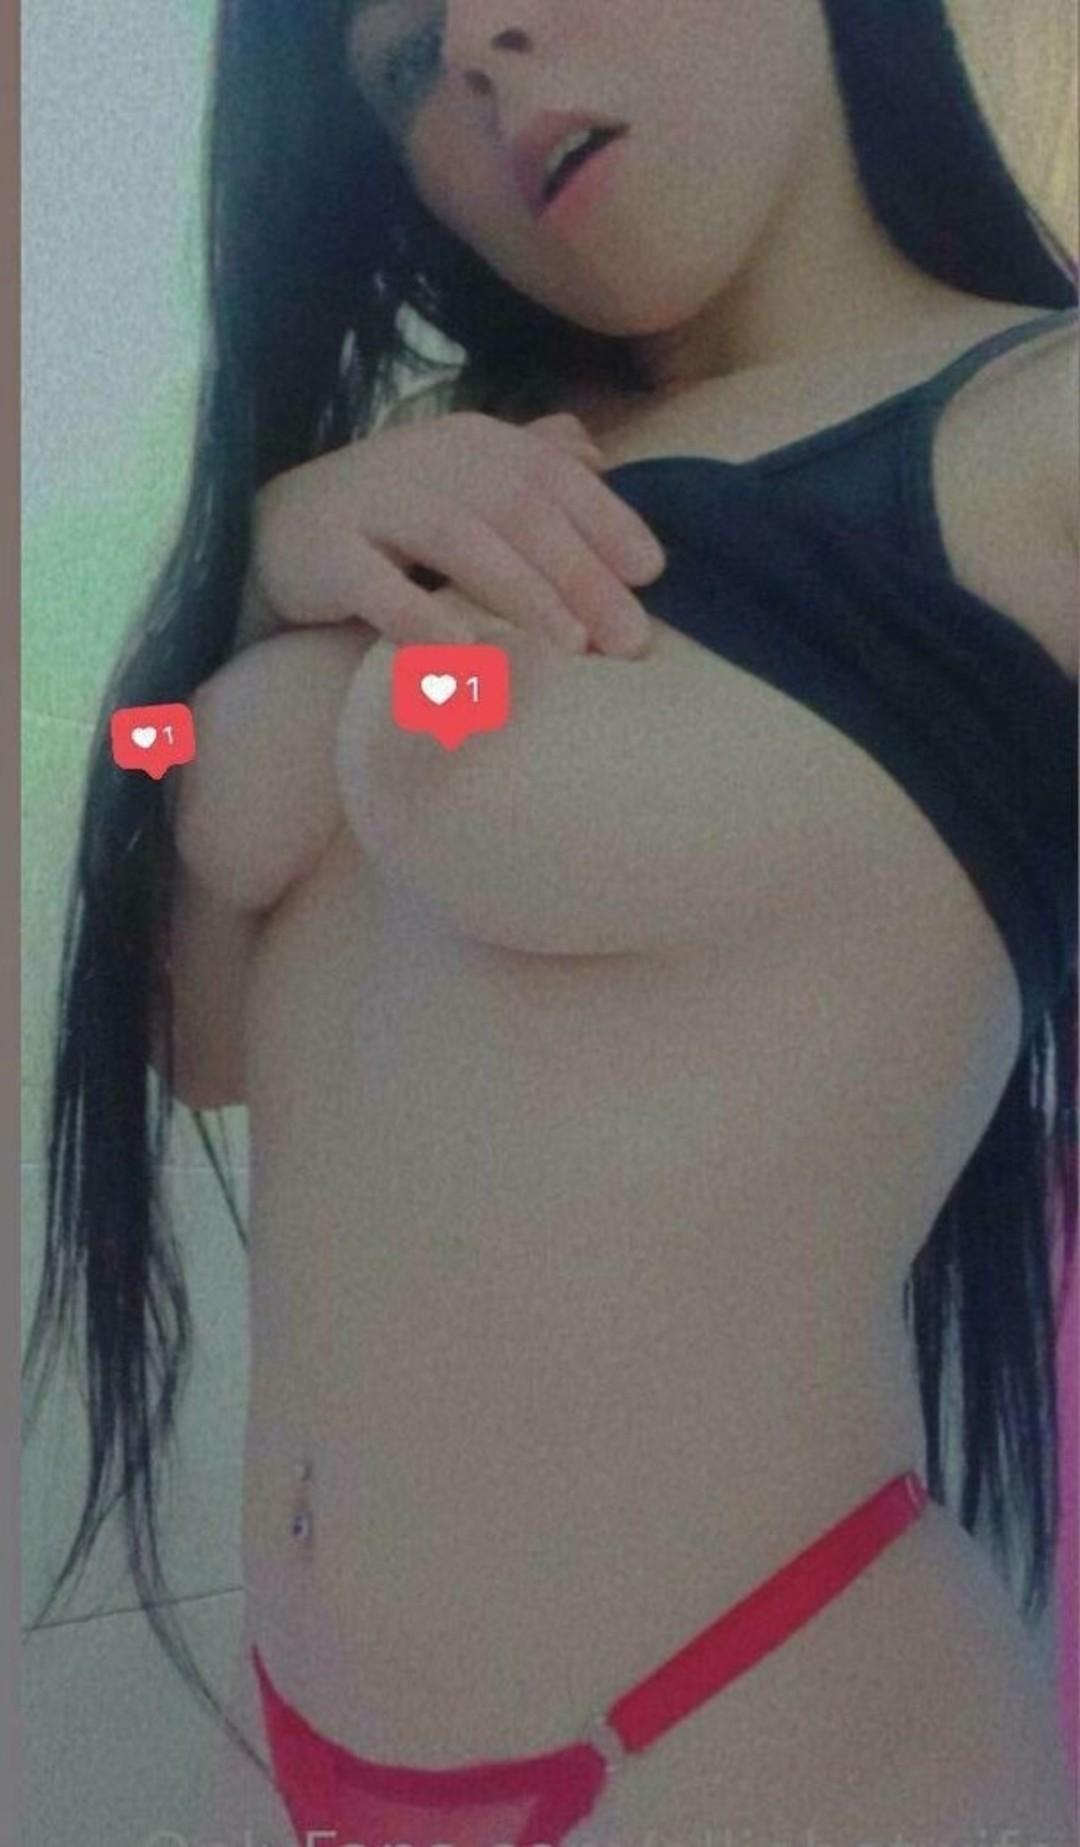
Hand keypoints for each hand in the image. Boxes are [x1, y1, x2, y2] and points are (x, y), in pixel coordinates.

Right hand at [243, 410, 665, 658]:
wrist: (272, 535)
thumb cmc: (386, 520)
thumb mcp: (459, 481)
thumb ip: (526, 463)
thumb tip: (596, 455)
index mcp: (469, 443)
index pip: (552, 478)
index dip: (607, 521)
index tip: (654, 574)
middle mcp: (424, 461)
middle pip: (518, 513)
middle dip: (582, 575)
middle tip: (629, 639)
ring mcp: (371, 503)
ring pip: (460, 541)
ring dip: (522, 595)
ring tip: (569, 648)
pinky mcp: (324, 553)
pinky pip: (379, 586)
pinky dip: (425, 618)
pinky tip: (467, 655)